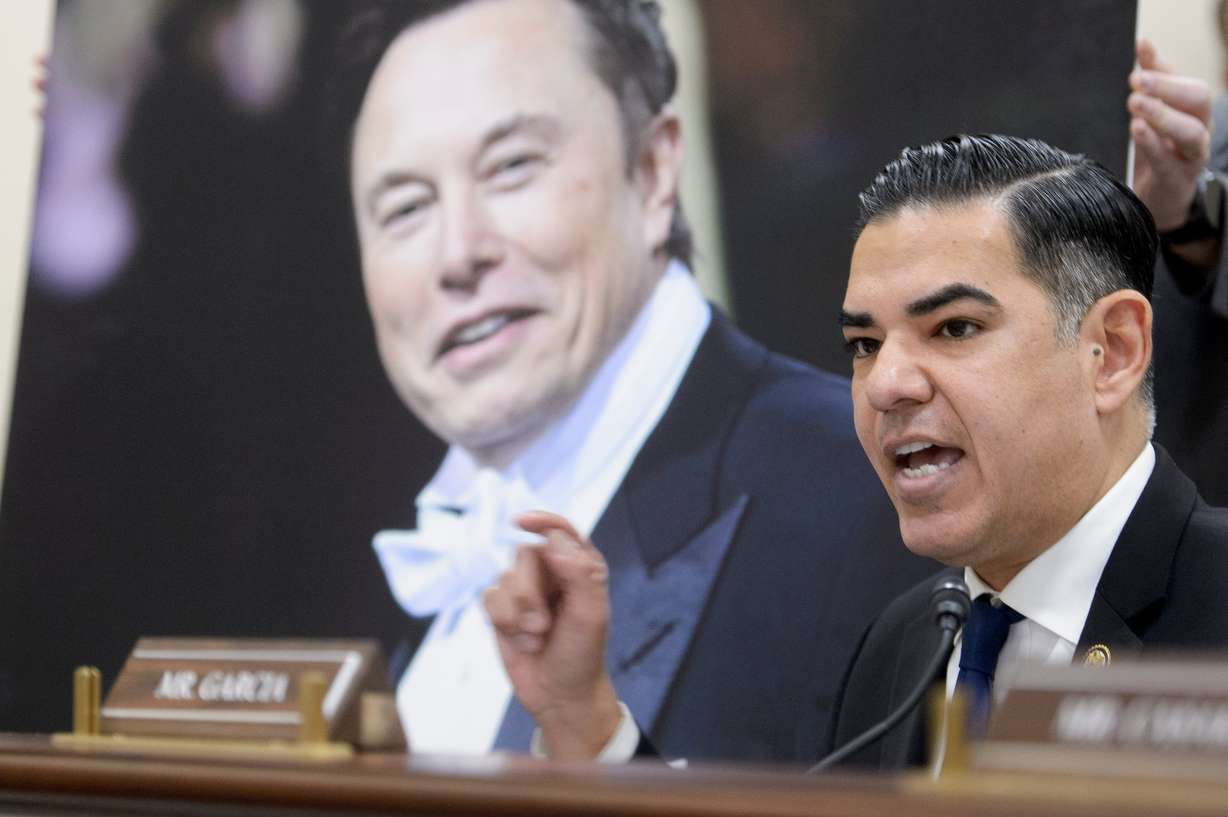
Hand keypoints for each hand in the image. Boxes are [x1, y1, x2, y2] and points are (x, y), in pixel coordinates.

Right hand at [483, 511, 621, 759]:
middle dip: (529, 594)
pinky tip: (521, 641)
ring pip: (503, 579)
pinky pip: (488, 598)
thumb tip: (553, 541)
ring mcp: (524, 589)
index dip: (541, 521)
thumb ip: (579, 573)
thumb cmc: (582, 654)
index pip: (559, 531)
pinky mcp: (502, 608)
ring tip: (536, 637)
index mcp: (580, 566)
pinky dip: (503, 623)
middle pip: (524, 555)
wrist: (560, 695)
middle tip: (544, 625)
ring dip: (517, 615)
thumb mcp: (590, 614)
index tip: (521, 523)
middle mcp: (551, 571)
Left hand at [1129, 39, 1212, 231]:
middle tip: (1136, 80)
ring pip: (1190, 130)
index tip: (1141, 50)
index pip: (1184, 79)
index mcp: (1193, 110)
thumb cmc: (1156, 152)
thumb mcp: (1151, 115)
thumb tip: (1143, 44)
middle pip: (1198, 98)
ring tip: (1135, 103)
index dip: (1163, 65)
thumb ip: (1150, 84)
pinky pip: (1169, 159)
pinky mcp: (1177, 179)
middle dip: (1168, 86)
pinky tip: (1137, 129)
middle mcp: (1200, 128)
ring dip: (1163, 114)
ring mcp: (1192, 155)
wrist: (1159, 202)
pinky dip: (1153, 143)